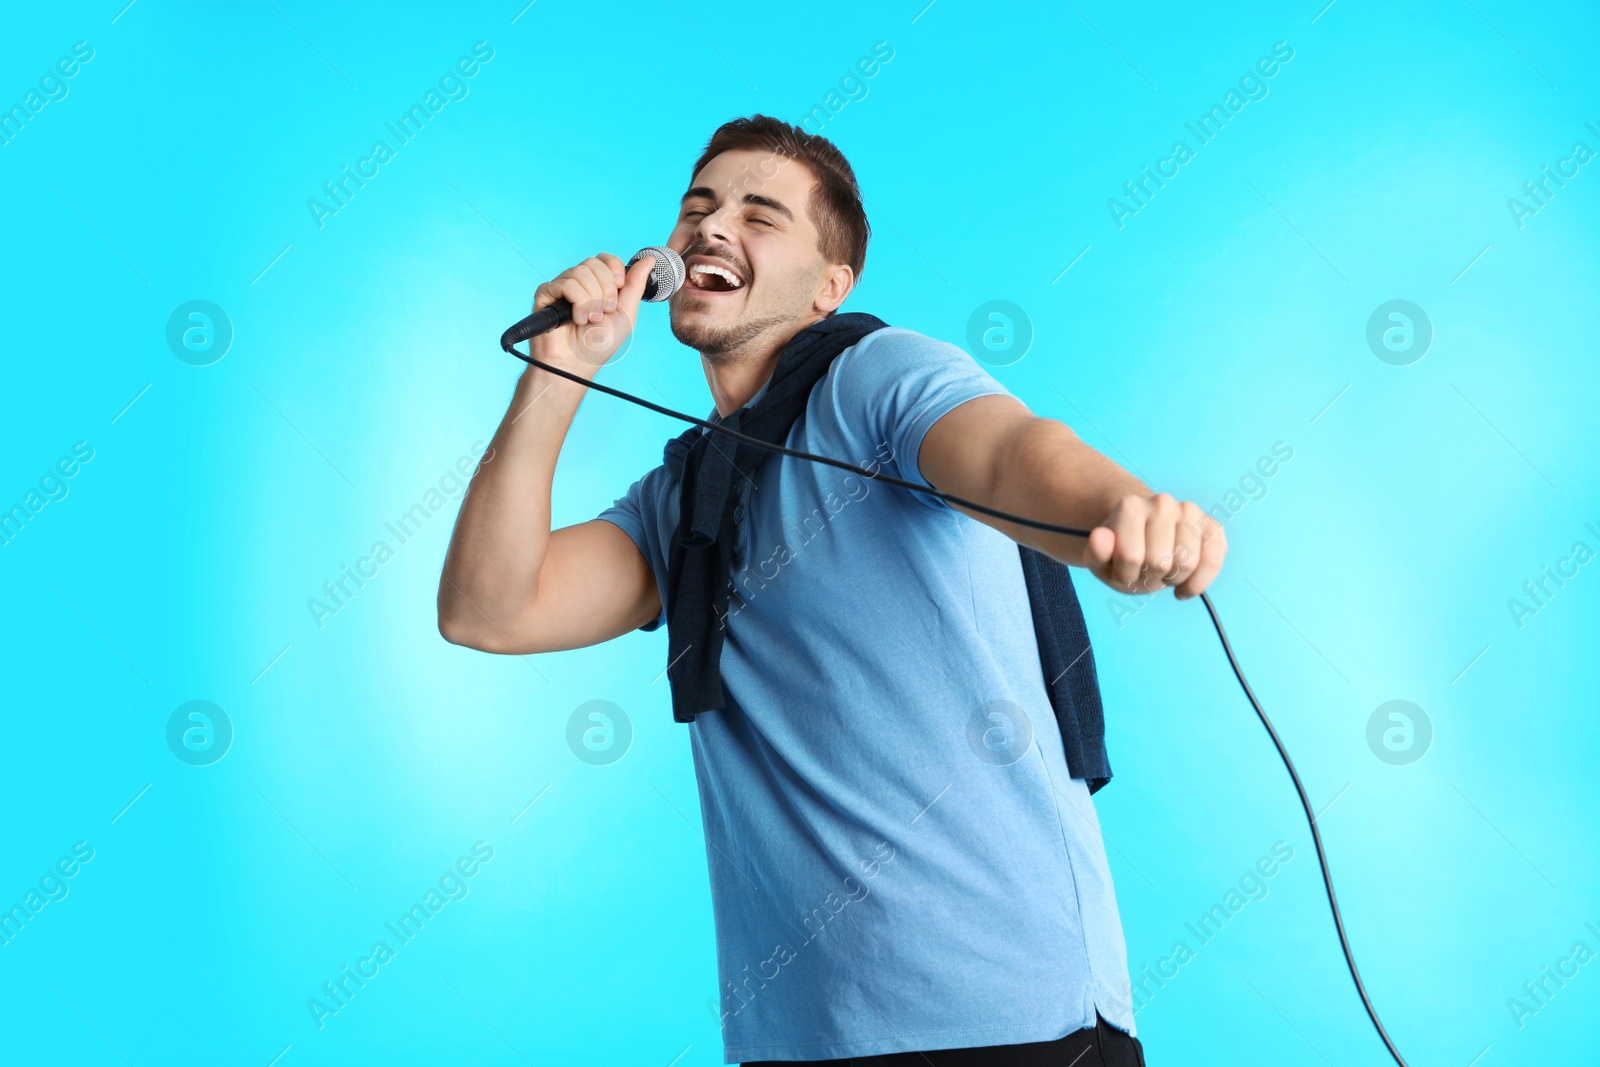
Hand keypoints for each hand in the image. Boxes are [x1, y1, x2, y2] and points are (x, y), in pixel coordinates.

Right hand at [530, 252, 656, 368]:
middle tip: (605, 311)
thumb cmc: (599, 345)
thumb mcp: (626, 314)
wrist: (577, 364)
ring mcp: (561, 287)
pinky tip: (577, 319)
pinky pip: (566, 284)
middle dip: (606, 289)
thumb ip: (635, 286)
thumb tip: (649, 259)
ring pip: (581, 272)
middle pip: (594, 263)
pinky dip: (578, 303)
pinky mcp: (546, 294)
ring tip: (591, 319)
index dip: (614, 269)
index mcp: (597, 284)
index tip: (619, 286)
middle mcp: (579, 282)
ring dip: (593, 300)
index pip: (606, 259)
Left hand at [1084, 493, 1226, 599]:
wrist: (1144, 539)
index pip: (1130, 557)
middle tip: (1144, 571)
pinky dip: (1199, 583)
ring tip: (1163, 572)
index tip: (1123, 571)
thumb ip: (1096, 552)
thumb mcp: (1101, 560)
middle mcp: (1162, 502)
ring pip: (1188, 564)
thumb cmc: (1121, 554)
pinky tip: (1185, 587)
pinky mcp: (1212, 526)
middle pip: (1160, 562)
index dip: (1125, 575)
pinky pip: (1214, 561)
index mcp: (1130, 506)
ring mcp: (1190, 511)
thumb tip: (1099, 536)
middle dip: (1150, 577)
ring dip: (1174, 580)